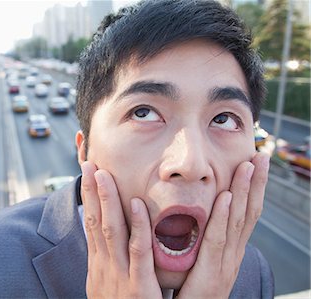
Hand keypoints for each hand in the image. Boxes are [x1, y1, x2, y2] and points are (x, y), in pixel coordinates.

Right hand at [81, 161, 162, 298]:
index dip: (88, 197)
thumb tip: (102, 236)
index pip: (91, 223)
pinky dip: (137, 227)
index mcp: (99, 264)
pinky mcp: (139, 287)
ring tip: (104, 175)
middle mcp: (104, 265)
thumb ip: (107, 259)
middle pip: (95, 221)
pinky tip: (137, 205)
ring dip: (107, 201)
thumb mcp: (107, 284)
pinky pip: (138, 252)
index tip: (87, 173)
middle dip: (91, 192)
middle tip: (89, 164)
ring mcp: (119, 275)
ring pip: (111, 231)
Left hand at [177, 152, 269, 298]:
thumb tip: (201, 215)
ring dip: (244, 191)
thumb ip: (203, 240)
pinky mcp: (210, 273)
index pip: (246, 214)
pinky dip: (223, 216)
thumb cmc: (192, 291)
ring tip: (248, 165)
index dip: (252, 189)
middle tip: (260, 155)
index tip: (254, 163)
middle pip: (248, 213)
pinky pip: (217, 240)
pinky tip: (227, 195)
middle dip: (255, 183)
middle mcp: (233, 255)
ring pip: (237, 221)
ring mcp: (225, 264)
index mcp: (231, 251)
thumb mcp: (202, 261)